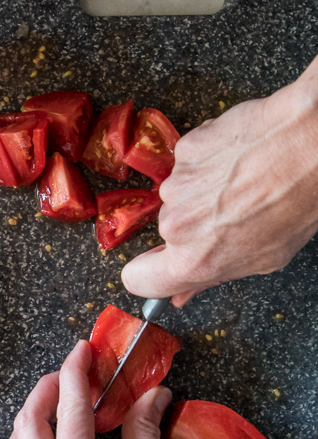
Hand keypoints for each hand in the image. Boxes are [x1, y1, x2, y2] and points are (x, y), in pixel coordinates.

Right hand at [121, 56, 317, 305]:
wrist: (308, 146)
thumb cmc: (297, 203)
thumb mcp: (264, 257)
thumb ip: (214, 274)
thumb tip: (184, 292)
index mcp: (194, 260)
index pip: (138, 279)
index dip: (149, 273)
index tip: (162, 267)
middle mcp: (176, 224)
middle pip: (167, 231)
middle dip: (194, 224)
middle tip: (232, 213)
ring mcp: (177, 183)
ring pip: (180, 194)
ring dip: (203, 189)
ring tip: (242, 181)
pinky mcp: (184, 149)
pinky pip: (188, 161)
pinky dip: (208, 160)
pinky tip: (239, 157)